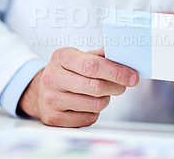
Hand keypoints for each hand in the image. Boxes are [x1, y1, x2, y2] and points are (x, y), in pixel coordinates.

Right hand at [18, 47, 138, 127]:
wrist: (41, 90)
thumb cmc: (67, 72)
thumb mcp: (80, 57)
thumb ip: (101, 56)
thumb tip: (123, 56)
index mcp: (61, 57)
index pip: (92, 65)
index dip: (117, 72)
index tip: (133, 76)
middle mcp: (52, 77)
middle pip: (96, 87)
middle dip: (116, 87)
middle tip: (123, 85)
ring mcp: (51, 99)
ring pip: (95, 105)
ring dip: (105, 100)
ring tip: (100, 93)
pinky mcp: (53, 118)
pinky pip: (89, 118)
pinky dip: (95, 112)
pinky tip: (88, 104)